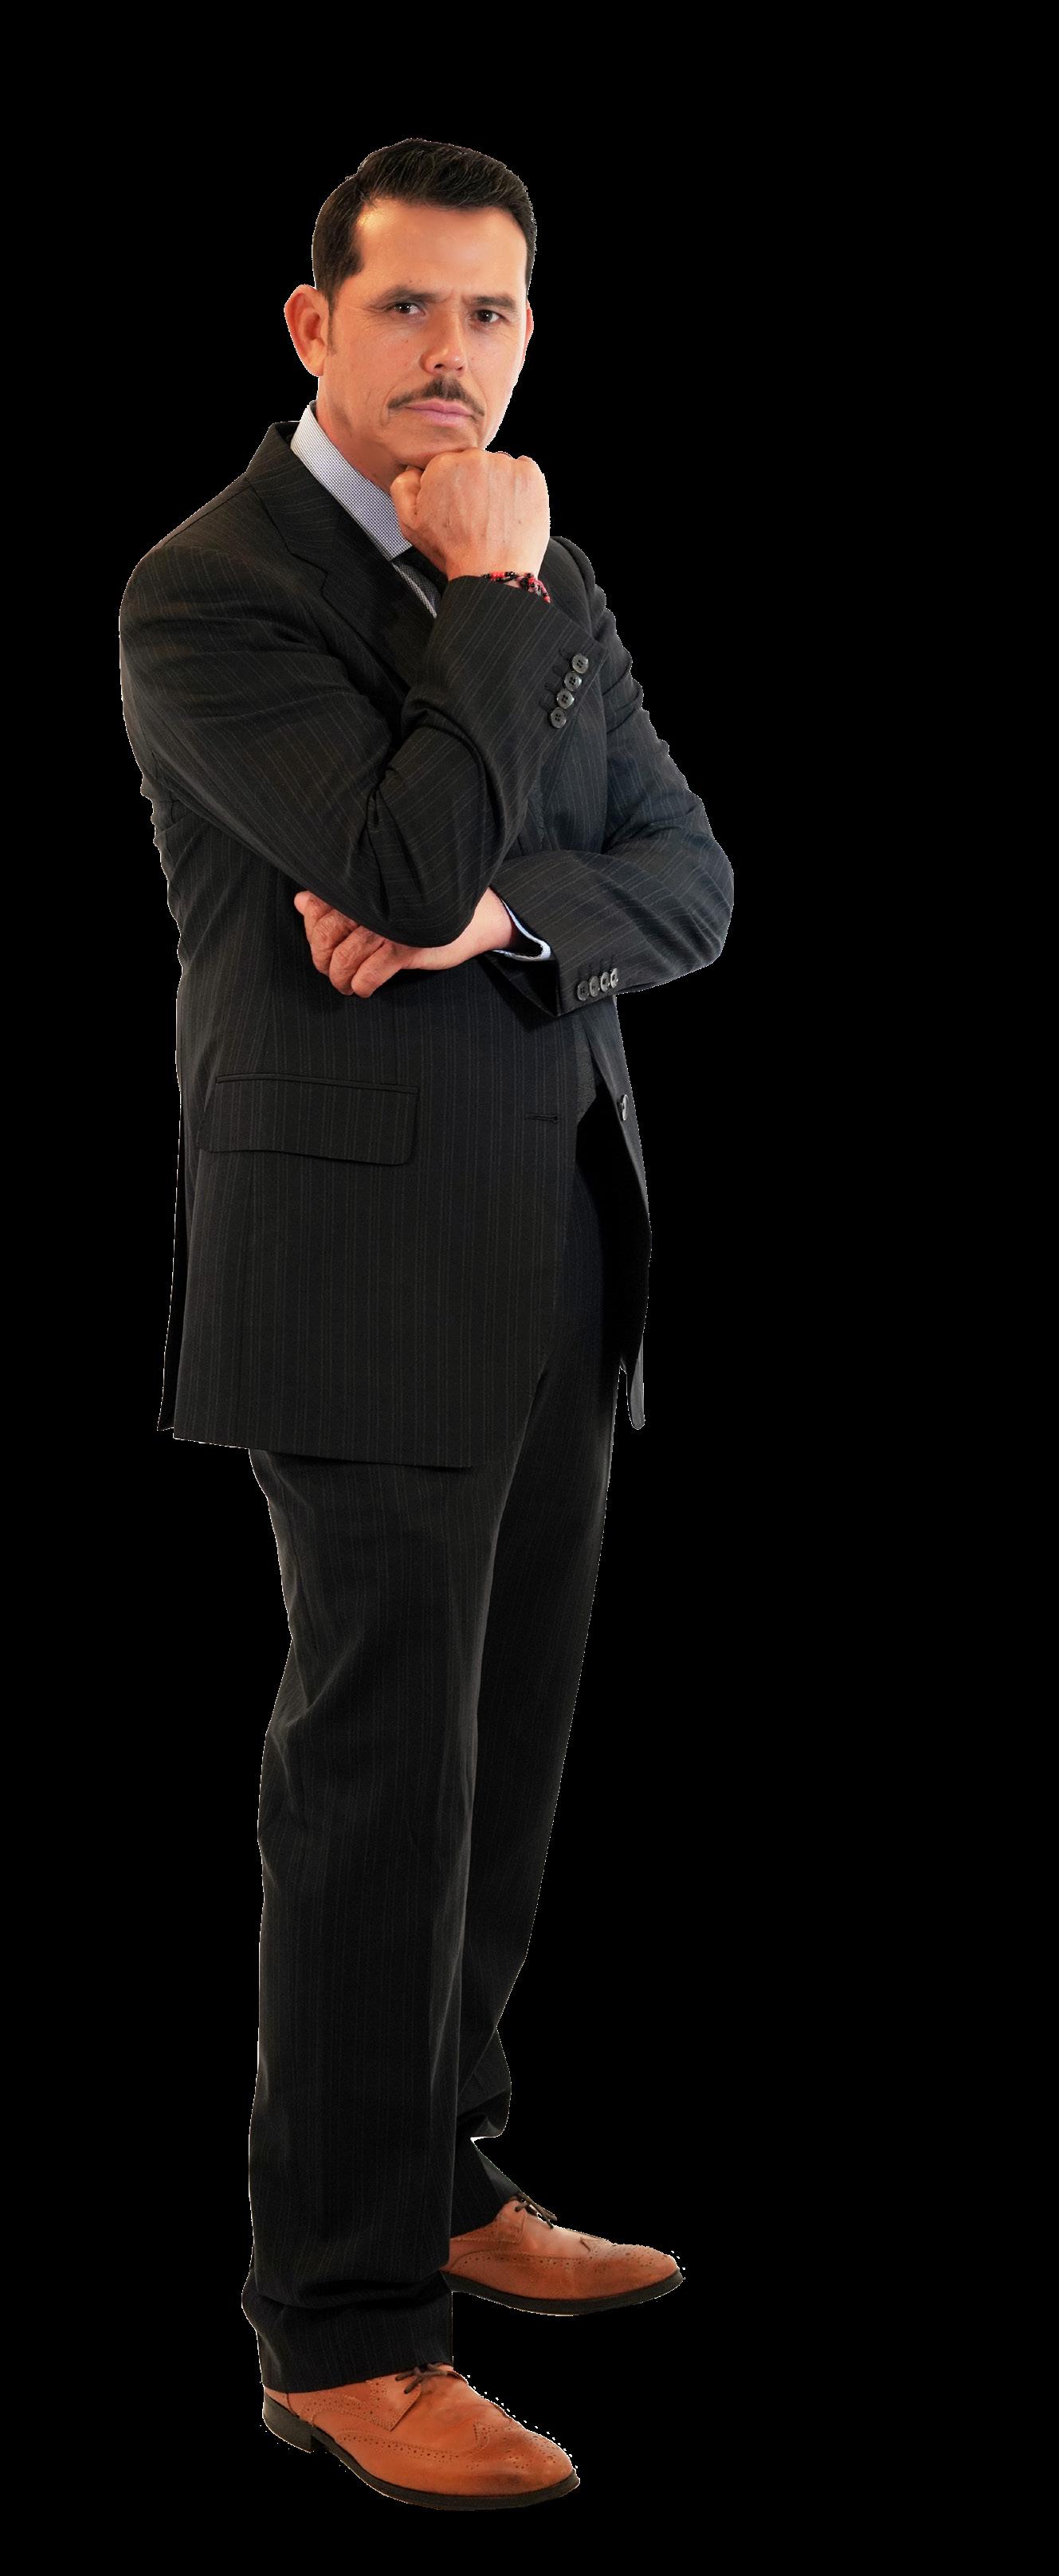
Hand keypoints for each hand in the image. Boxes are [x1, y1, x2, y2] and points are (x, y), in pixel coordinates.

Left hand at [293, 886, 513, 996]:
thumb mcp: (380, 897)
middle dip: (323, 959)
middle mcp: (373, 900)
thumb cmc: (425, 904)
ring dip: (340, 978)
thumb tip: (301, 901)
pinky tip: (364, 988)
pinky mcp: (406, 947)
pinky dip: (361, 986)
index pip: (318, 910)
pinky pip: (369, 974)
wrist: (479, 916)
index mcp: (365, 885)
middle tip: (330, 969)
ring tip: (345, 983)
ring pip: (344, 959)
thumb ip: (337, 899)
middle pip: (327, 935)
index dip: (313, 933)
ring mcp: (389, 925)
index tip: (322, 945)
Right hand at [390, 447, 549, 581]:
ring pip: (500, 466)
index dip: (455, 486)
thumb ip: (403, 487)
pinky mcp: (529, 474)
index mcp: (443, 465)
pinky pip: (525, 470)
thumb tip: (414, 467)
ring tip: (495, 516)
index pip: (451, 463)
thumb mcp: (410, 524)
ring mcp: (504, 464)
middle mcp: (474, 458)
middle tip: (477, 514)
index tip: (459, 506)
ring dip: (499, 484)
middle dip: (476, 483)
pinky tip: (512, 510)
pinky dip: (520, 486)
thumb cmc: (453, 552)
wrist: (491, 572)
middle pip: (476, 462)